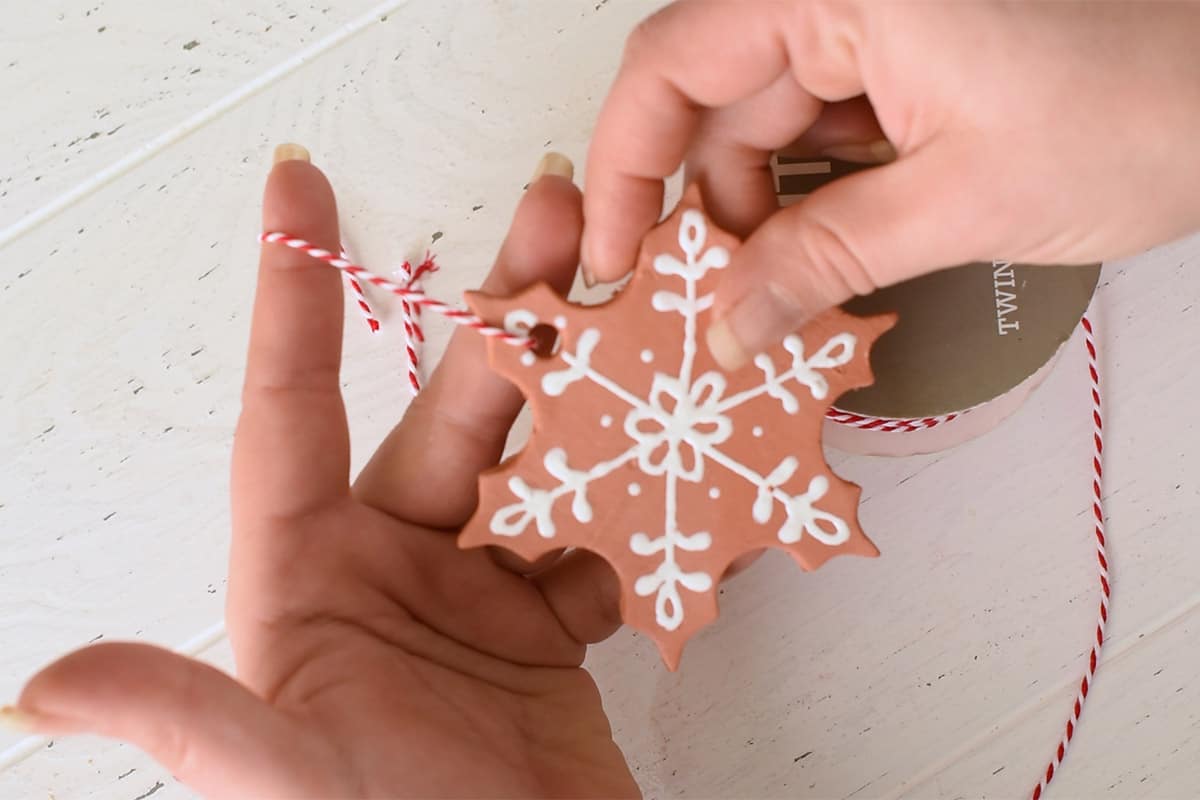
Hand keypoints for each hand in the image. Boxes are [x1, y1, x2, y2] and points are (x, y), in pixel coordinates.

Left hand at [7, 149, 638, 798]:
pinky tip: (663, 463)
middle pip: (452, 414)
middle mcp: (391, 568)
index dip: (293, 298)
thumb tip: (48, 685)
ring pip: (533, 457)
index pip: (292, 413)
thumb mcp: (290, 781)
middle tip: (552, 226)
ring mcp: (478, 588)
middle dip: (502, 323)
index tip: (298, 190)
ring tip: (623, 314)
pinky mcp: (552, 616)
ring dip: (579, 390)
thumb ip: (192, 718)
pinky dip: (630, 495)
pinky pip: (594, 527)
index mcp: (308, 581)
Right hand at [582, 1, 1199, 366]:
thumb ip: (823, 264)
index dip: (625, 169)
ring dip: (755, 224)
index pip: (672, 66)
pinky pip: (822, 139)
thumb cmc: (1148, 100)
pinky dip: (808, 208)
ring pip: (765, 132)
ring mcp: (875, 32)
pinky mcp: (907, 68)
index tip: (615, 260)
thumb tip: (728, 329)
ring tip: (758, 311)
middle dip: (699, 216)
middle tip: (692, 315)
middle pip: (713, 107)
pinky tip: (809, 272)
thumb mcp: (961, 201)